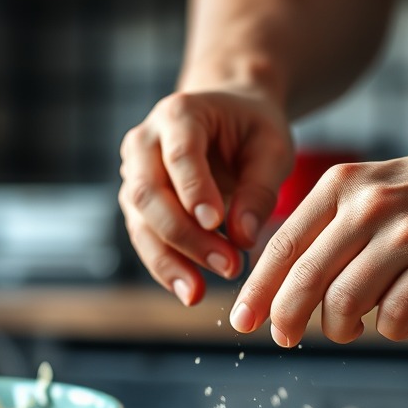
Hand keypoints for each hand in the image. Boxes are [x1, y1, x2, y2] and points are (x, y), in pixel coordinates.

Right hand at [118, 87, 294, 305]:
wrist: (230, 119)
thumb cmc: (253, 129)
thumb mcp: (273, 148)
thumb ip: (260, 189)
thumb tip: (243, 238)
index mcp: (179, 114)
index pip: (179, 154)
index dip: (194, 190)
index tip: (217, 223)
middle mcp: (144, 142)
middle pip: (149, 193)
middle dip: (185, 236)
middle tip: (227, 266)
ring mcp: (134, 174)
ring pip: (140, 222)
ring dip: (170, 260)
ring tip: (200, 293)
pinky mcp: (137, 205)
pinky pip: (145, 239)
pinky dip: (166, 266)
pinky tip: (189, 290)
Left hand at [229, 116, 407, 344]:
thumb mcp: (370, 190)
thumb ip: (329, 231)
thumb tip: (285, 290)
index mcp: (341, 188)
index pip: (284, 246)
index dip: (258, 289)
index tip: (242, 320)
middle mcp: (369, 208)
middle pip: (307, 279)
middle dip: (286, 317)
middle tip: (282, 338)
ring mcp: (407, 236)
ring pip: (346, 302)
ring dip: (341, 327)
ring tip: (351, 328)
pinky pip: (395, 315)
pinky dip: (392, 327)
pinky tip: (405, 319)